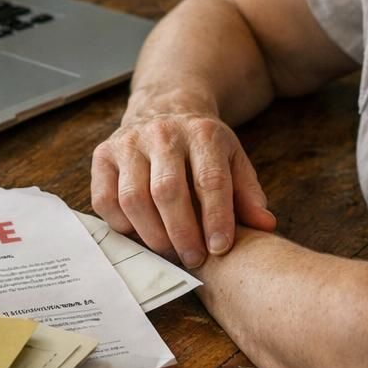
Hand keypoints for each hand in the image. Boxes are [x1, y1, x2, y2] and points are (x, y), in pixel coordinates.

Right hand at [90, 110, 276, 268]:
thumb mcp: (233, 160)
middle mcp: (162, 133)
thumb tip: (265, 225)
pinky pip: (105, 200)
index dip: (216, 218)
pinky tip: (140, 233)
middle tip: (193, 259)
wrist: (165, 109)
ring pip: (133, 198)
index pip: (209, 180)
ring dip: (152, 234)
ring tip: (169, 252)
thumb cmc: (202, 147)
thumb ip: (248, 194)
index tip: (219, 248)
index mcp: (202, 133)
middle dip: (181, 233)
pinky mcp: (102, 155)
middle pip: (167, 191)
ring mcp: (128, 142)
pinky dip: (121, 225)